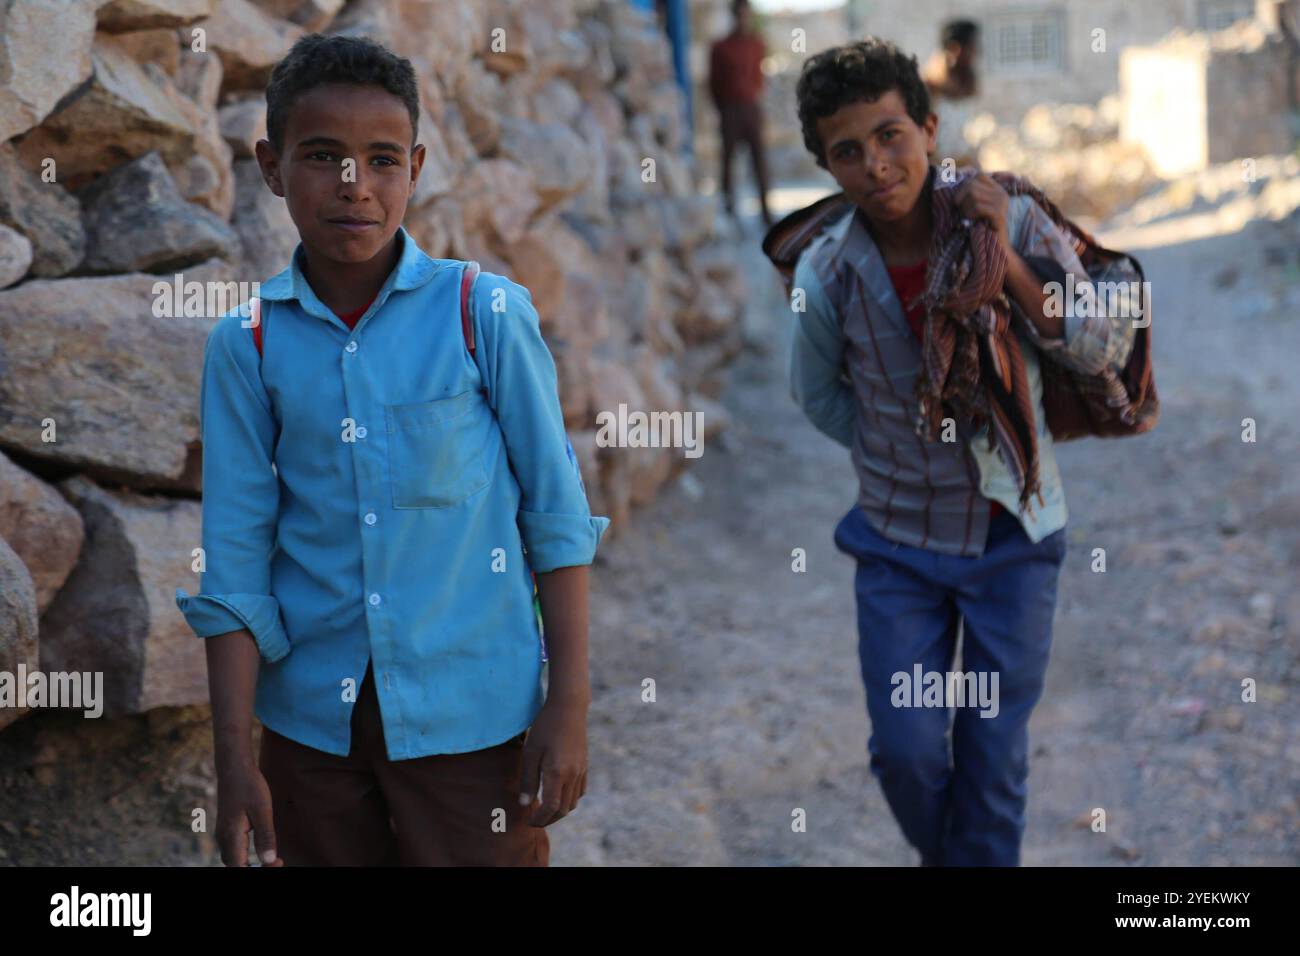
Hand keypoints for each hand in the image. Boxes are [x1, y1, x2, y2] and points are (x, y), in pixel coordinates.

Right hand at [215, 756, 282, 865]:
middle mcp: (223, 838)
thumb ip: (265, 836)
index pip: (240, 867)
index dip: (259, 870)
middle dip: (255, 868)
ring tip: (272, 858)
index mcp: (231, 836)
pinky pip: (233, 850)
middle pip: (235, 866)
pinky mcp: (226, 829)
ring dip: (250, 864)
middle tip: (279, 861)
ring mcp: (222, 834)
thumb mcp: (262, 810)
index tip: (279, 862)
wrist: (234, 768)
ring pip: (233, 860)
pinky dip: (245, 856)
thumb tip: (269, 860)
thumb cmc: (249, 786)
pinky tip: (260, 849)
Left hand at [519, 697, 587, 826]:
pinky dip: (569, 799)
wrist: (568, 707)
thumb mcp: (530, 752)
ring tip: (543, 809)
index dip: (539, 819)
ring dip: (559, 811)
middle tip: (533, 820)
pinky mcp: (585, 765)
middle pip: (563, 809)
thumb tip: (525, 804)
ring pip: (573, 802)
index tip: (527, 821)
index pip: (551, 807)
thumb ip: (528, 779)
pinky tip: (558, 794)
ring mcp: (581, 770)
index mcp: (557, 773)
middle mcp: (572, 775)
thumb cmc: (545, 727)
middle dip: (548, 819)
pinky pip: (580, 791)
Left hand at [954, 174, 1010, 248]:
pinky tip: (972, 221)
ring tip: (967, 217)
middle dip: (961, 198)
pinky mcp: (999, 214)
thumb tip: (956, 180)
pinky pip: (977, 207)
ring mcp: (1001, 203)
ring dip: (965, 208)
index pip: (978, 176)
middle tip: (961, 211)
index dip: (964, 186)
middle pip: (973, 184)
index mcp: (998, 190)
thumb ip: (972, 195)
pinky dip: (970, 214)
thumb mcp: (977, 208)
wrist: (996, 249)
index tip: (959, 201)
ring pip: (973, 195)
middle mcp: (1001, 193)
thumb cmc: (981, 228)